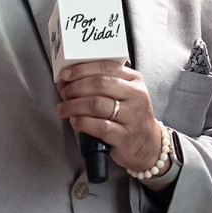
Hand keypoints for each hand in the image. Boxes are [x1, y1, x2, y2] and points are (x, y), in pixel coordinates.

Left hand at [56, 60, 164, 175]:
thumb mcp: (125, 94)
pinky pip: (99, 126)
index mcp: (134, 80)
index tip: (65, 74)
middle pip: (99, 83)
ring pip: (96, 104)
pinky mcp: (125, 136)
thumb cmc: (131, 117)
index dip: (82, 69)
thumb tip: (68, 80)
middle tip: (64, 93)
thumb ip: (102, 83)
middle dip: (75, 87)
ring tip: (63, 109)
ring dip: (74, 105)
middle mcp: (136, 96)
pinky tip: (75, 121)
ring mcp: (132, 116)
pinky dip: (82, 122)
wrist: (148, 145)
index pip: (106, 67)